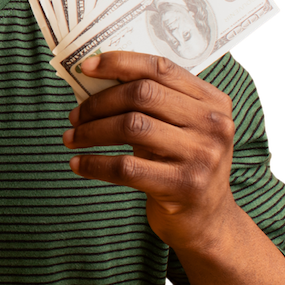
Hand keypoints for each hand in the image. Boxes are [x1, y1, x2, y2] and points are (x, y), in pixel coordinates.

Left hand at [62, 51, 235, 250]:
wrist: (207, 221)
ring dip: (91, 131)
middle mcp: (213, 124)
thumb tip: (94, 79)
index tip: (85, 68)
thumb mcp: (179, 128)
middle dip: (98, 103)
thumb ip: (152, 103)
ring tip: (71, 138)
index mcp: (212, 101)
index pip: (159, 68)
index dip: (118, 63)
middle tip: (74, 116)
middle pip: (141, 94)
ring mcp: (201, 155)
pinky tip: (77, 164)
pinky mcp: (184, 186)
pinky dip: (94, 163)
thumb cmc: (181, 165)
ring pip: (131, 127)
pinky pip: (126, 167)